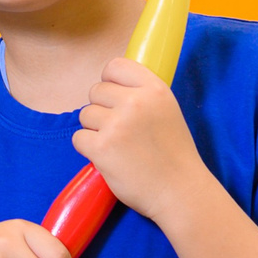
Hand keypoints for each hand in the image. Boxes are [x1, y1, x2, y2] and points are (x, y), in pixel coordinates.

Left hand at [70, 56, 206, 222]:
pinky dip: (89, 149)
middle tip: (120, 131)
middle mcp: (135, 102)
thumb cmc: (173, 154)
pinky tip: (109, 158)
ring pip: (85, 115)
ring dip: (95, 130)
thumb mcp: (167, 110)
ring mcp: (116, 124)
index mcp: (154, 89)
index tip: (114, 97)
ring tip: (118, 146)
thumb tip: (111, 84)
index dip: (109, 81)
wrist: (179, 191)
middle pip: (95, 91)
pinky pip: (79, 138)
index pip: (115, 66)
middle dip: (102, 110)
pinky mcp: (101, 147)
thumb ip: (142, 94)